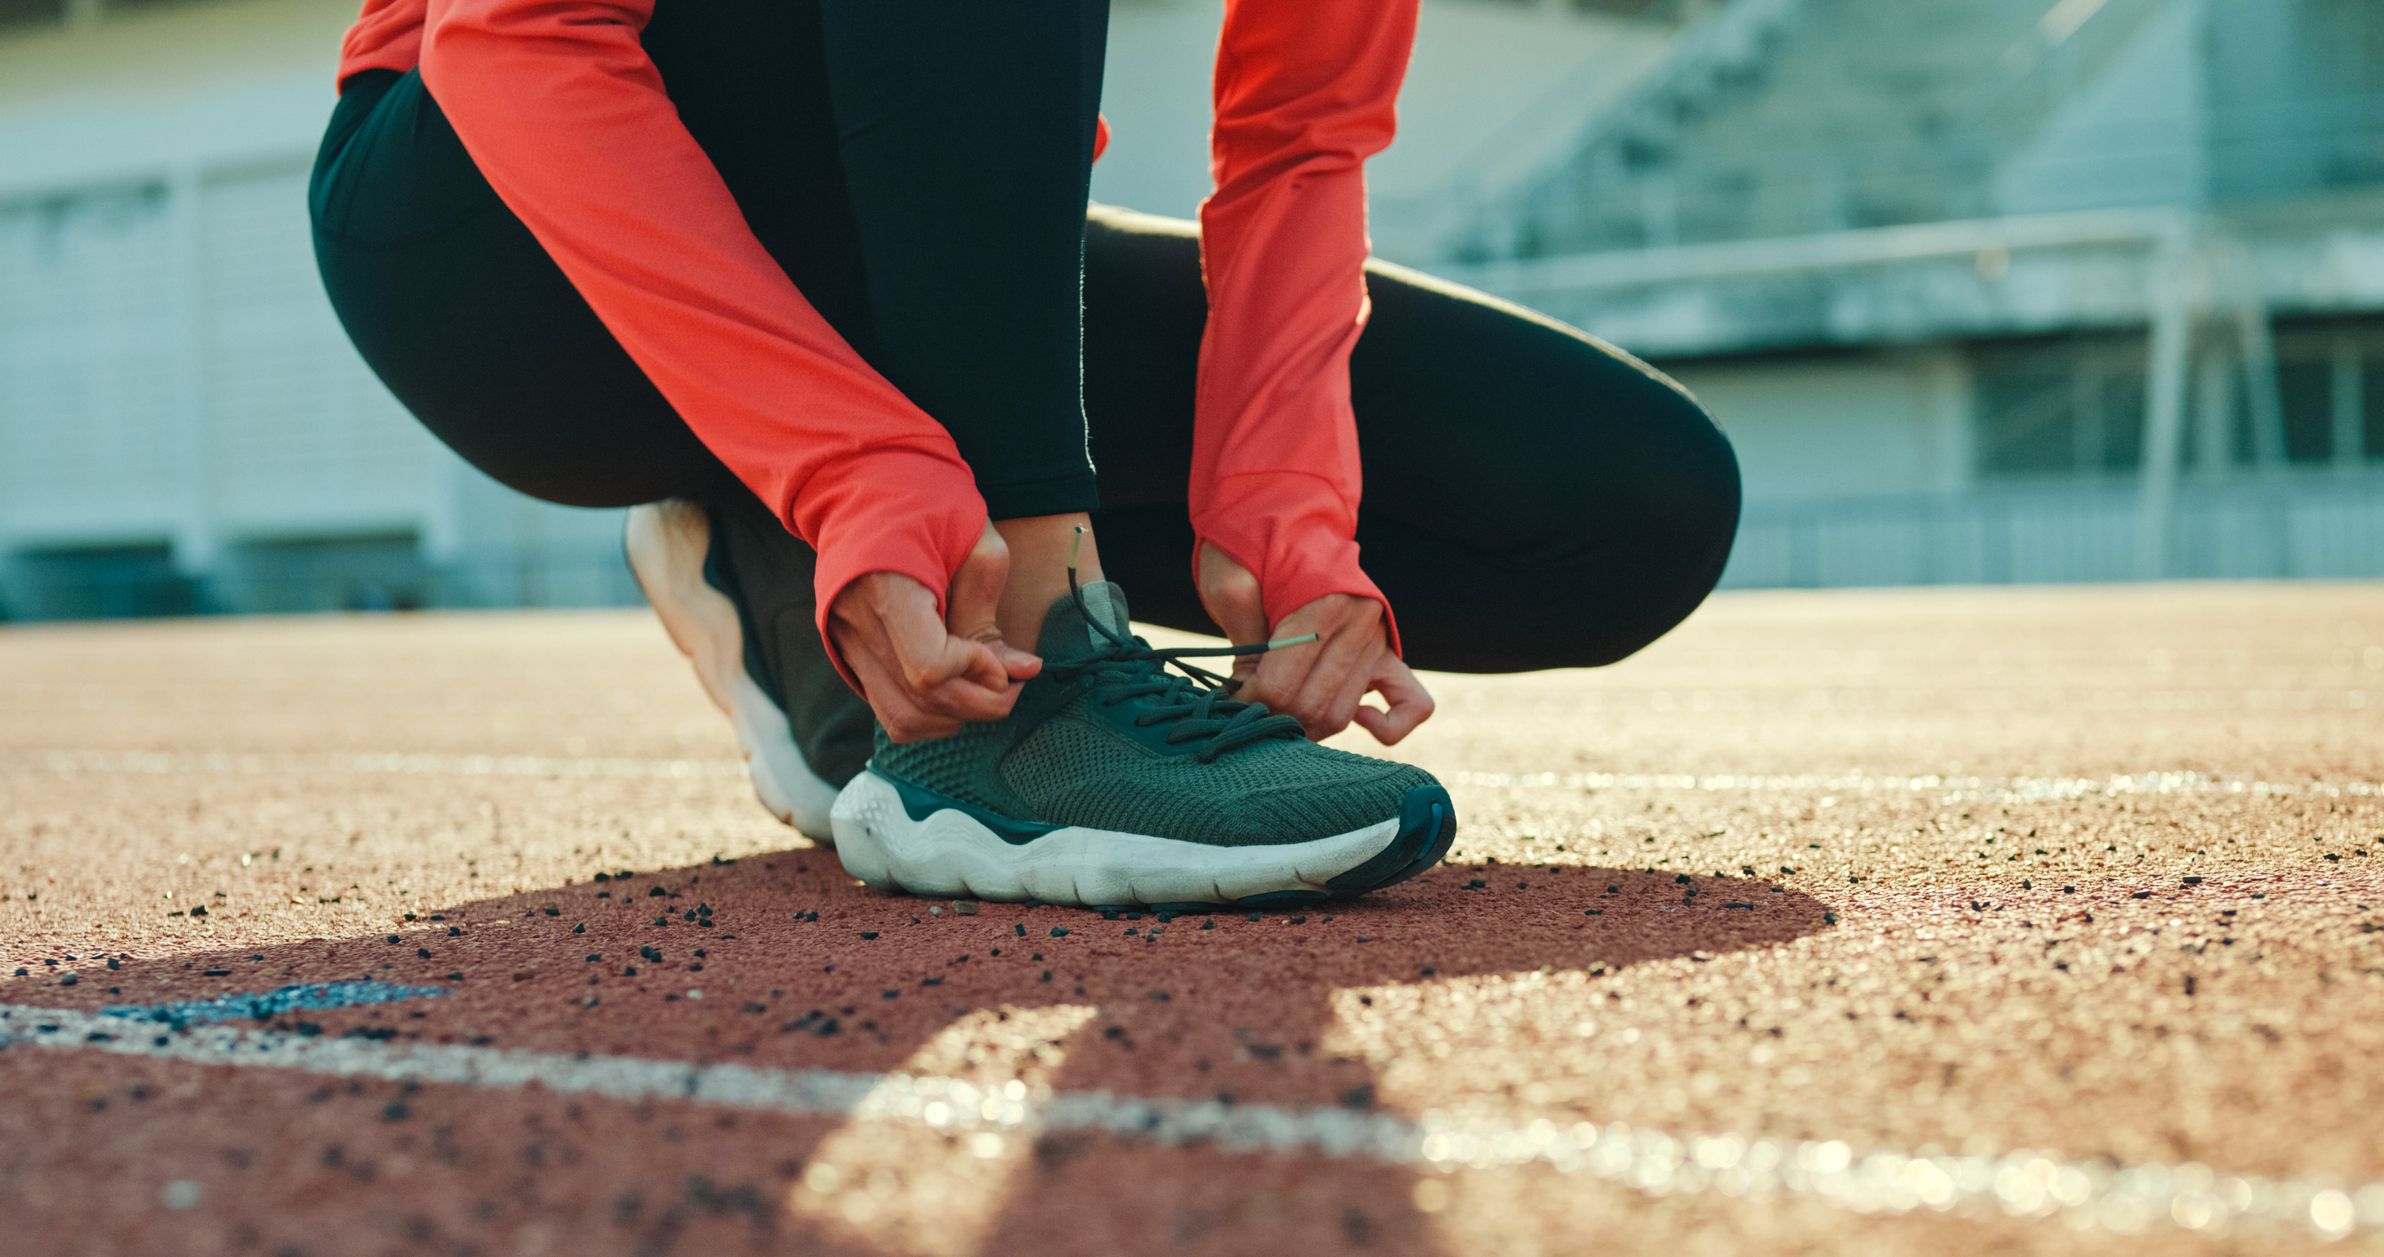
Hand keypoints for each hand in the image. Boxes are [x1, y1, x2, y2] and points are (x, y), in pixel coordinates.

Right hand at [828, 521, 1041, 741]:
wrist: (863, 485)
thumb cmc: (927, 502)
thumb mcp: (973, 541)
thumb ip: (990, 611)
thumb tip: (1020, 672)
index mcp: (885, 586)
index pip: (930, 667)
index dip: (974, 669)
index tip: (1002, 654)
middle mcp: (856, 624)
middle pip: (923, 701)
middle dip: (983, 701)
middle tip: (1014, 679)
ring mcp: (847, 645)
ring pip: (906, 720)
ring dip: (958, 715)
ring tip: (987, 682)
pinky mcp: (850, 657)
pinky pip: (892, 712)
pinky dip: (932, 714)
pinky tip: (958, 686)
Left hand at [1195, 543, 1433, 744]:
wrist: (1286, 517)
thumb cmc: (1252, 548)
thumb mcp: (1230, 584)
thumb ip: (1243, 643)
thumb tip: (1250, 696)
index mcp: (1324, 604)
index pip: (1282, 684)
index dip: (1247, 702)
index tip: (1226, 700)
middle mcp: (1361, 622)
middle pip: (1312, 706)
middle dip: (1272, 716)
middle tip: (1245, 708)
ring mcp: (1379, 638)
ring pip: (1343, 713)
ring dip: (1306, 725)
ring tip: (1275, 708)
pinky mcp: (1389, 651)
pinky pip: (1412, 704)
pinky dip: (1385, 726)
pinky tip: (1355, 719)